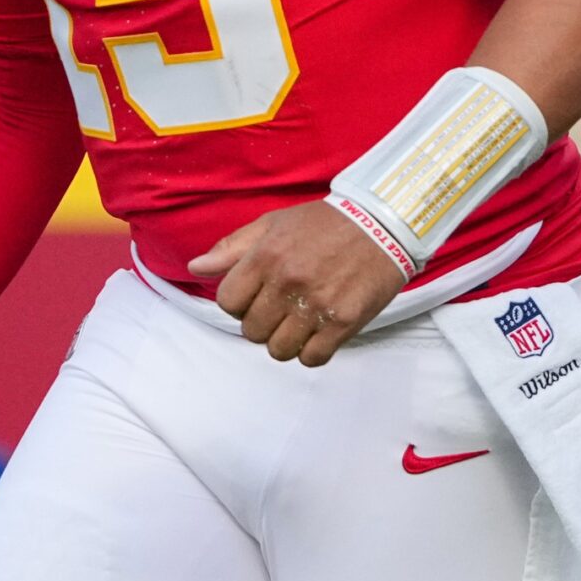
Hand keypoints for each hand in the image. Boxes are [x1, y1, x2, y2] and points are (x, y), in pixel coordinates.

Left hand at [187, 199, 408, 365]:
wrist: (384, 222)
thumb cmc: (326, 223)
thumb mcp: (275, 223)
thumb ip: (233, 248)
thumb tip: (197, 268)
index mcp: (266, 256)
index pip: (228, 304)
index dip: (239, 304)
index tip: (256, 297)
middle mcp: (288, 282)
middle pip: (252, 332)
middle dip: (264, 323)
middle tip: (283, 307)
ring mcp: (317, 305)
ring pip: (279, 351)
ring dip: (287, 340)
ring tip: (301, 320)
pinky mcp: (345, 322)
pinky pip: (312, 359)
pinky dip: (313, 351)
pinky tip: (320, 331)